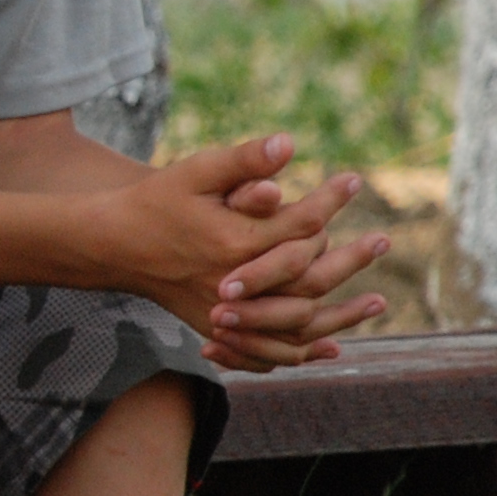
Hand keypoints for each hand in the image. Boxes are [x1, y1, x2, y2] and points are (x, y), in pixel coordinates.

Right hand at [91, 135, 387, 370]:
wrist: (113, 244)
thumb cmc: (155, 201)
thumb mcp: (197, 170)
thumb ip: (244, 160)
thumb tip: (289, 144)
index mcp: (235, 242)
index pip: (301, 224)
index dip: (331, 200)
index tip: (353, 180)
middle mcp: (237, 284)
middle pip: (310, 279)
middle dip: (352, 260)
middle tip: (384, 241)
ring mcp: (228, 312)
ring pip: (297, 324)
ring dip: (341, 316)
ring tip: (377, 303)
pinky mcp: (218, 328)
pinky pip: (269, 350)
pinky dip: (302, 351)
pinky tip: (331, 346)